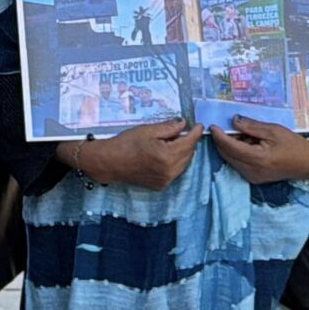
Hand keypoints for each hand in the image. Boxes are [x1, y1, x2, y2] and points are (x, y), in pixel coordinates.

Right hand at [60, 121, 204, 191]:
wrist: (110, 162)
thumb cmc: (126, 143)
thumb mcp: (148, 130)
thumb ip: (169, 127)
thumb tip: (183, 124)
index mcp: (168, 155)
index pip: (189, 142)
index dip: (195, 132)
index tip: (198, 126)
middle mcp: (170, 170)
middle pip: (189, 154)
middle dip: (188, 142)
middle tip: (181, 132)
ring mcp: (166, 180)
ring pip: (184, 164)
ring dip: (183, 153)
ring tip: (172, 143)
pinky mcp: (161, 185)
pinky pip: (175, 172)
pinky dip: (175, 163)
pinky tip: (164, 155)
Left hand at [209, 118, 308, 186]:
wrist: (308, 163)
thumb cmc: (293, 145)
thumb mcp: (273, 130)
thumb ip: (251, 126)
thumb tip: (233, 121)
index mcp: (257, 159)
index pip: (230, 147)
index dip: (219, 135)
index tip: (213, 125)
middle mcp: (252, 171)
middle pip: (227, 154)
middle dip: (222, 140)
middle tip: (226, 127)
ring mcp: (252, 177)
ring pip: (231, 160)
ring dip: (230, 147)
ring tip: (241, 134)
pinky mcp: (254, 179)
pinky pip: (238, 164)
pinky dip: (237, 153)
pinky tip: (247, 144)